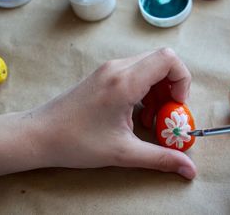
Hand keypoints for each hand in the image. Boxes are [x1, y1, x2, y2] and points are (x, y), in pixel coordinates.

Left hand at [31, 48, 195, 178]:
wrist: (38, 135)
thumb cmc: (76, 142)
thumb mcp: (123, 153)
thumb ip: (161, 159)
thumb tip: (190, 170)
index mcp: (125, 81)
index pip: (168, 59)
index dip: (182, 80)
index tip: (177, 106)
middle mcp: (118, 68)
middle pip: (162, 62)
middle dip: (172, 87)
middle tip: (167, 114)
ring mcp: (110, 69)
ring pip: (150, 67)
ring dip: (159, 91)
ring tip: (150, 118)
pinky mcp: (105, 75)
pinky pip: (136, 73)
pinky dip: (146, 91)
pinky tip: (137, 115)